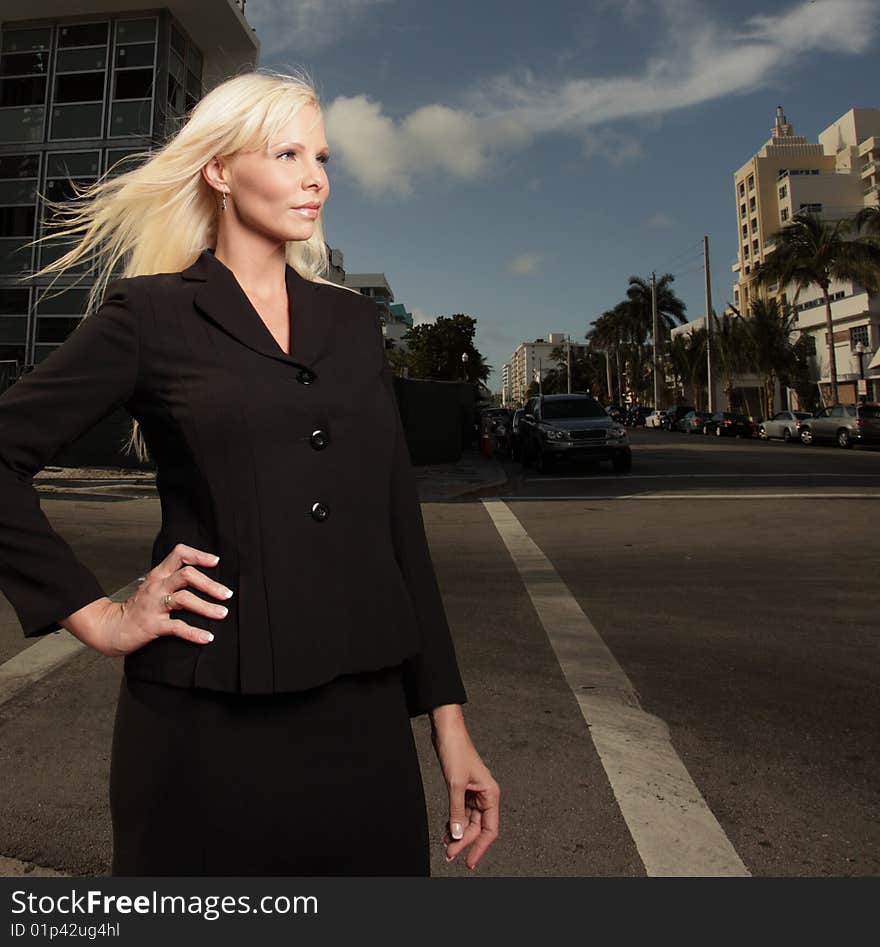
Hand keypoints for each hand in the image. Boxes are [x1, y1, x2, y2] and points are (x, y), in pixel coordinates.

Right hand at [66, 544, 232, 656]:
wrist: (111, 628)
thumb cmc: (137, 608)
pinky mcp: (152, 625)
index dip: (199, 555)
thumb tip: (203, 577)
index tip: (215, 561)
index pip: (179, 554)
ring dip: (207, 607)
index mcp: (158, 575)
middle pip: (187, 575)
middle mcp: (157, 586)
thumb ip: (172, 580)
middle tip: (227, 594)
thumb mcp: (153, 588)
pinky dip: (194, 633)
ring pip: (184, 599)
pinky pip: (177, 627)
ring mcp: (154, 605)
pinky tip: (207, 638)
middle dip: (211, 584)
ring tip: (222, 613)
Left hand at [431, 720, 499, 869]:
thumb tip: (457, 835)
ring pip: (468, 822)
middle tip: (449, 853)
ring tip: (446, 845)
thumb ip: (456, 811)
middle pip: (478, 827)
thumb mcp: (455, 784)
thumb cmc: (456, 751)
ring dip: (458, 833)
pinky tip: (446, 831)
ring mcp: (474, 793)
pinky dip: (454, 822)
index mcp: (491, 794)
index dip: (480, 847)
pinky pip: (461, 812)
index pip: (489, 829)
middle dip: (464, 841)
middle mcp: (485, 795)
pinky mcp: (463, 790)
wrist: (447, 732)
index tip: (469, 861)